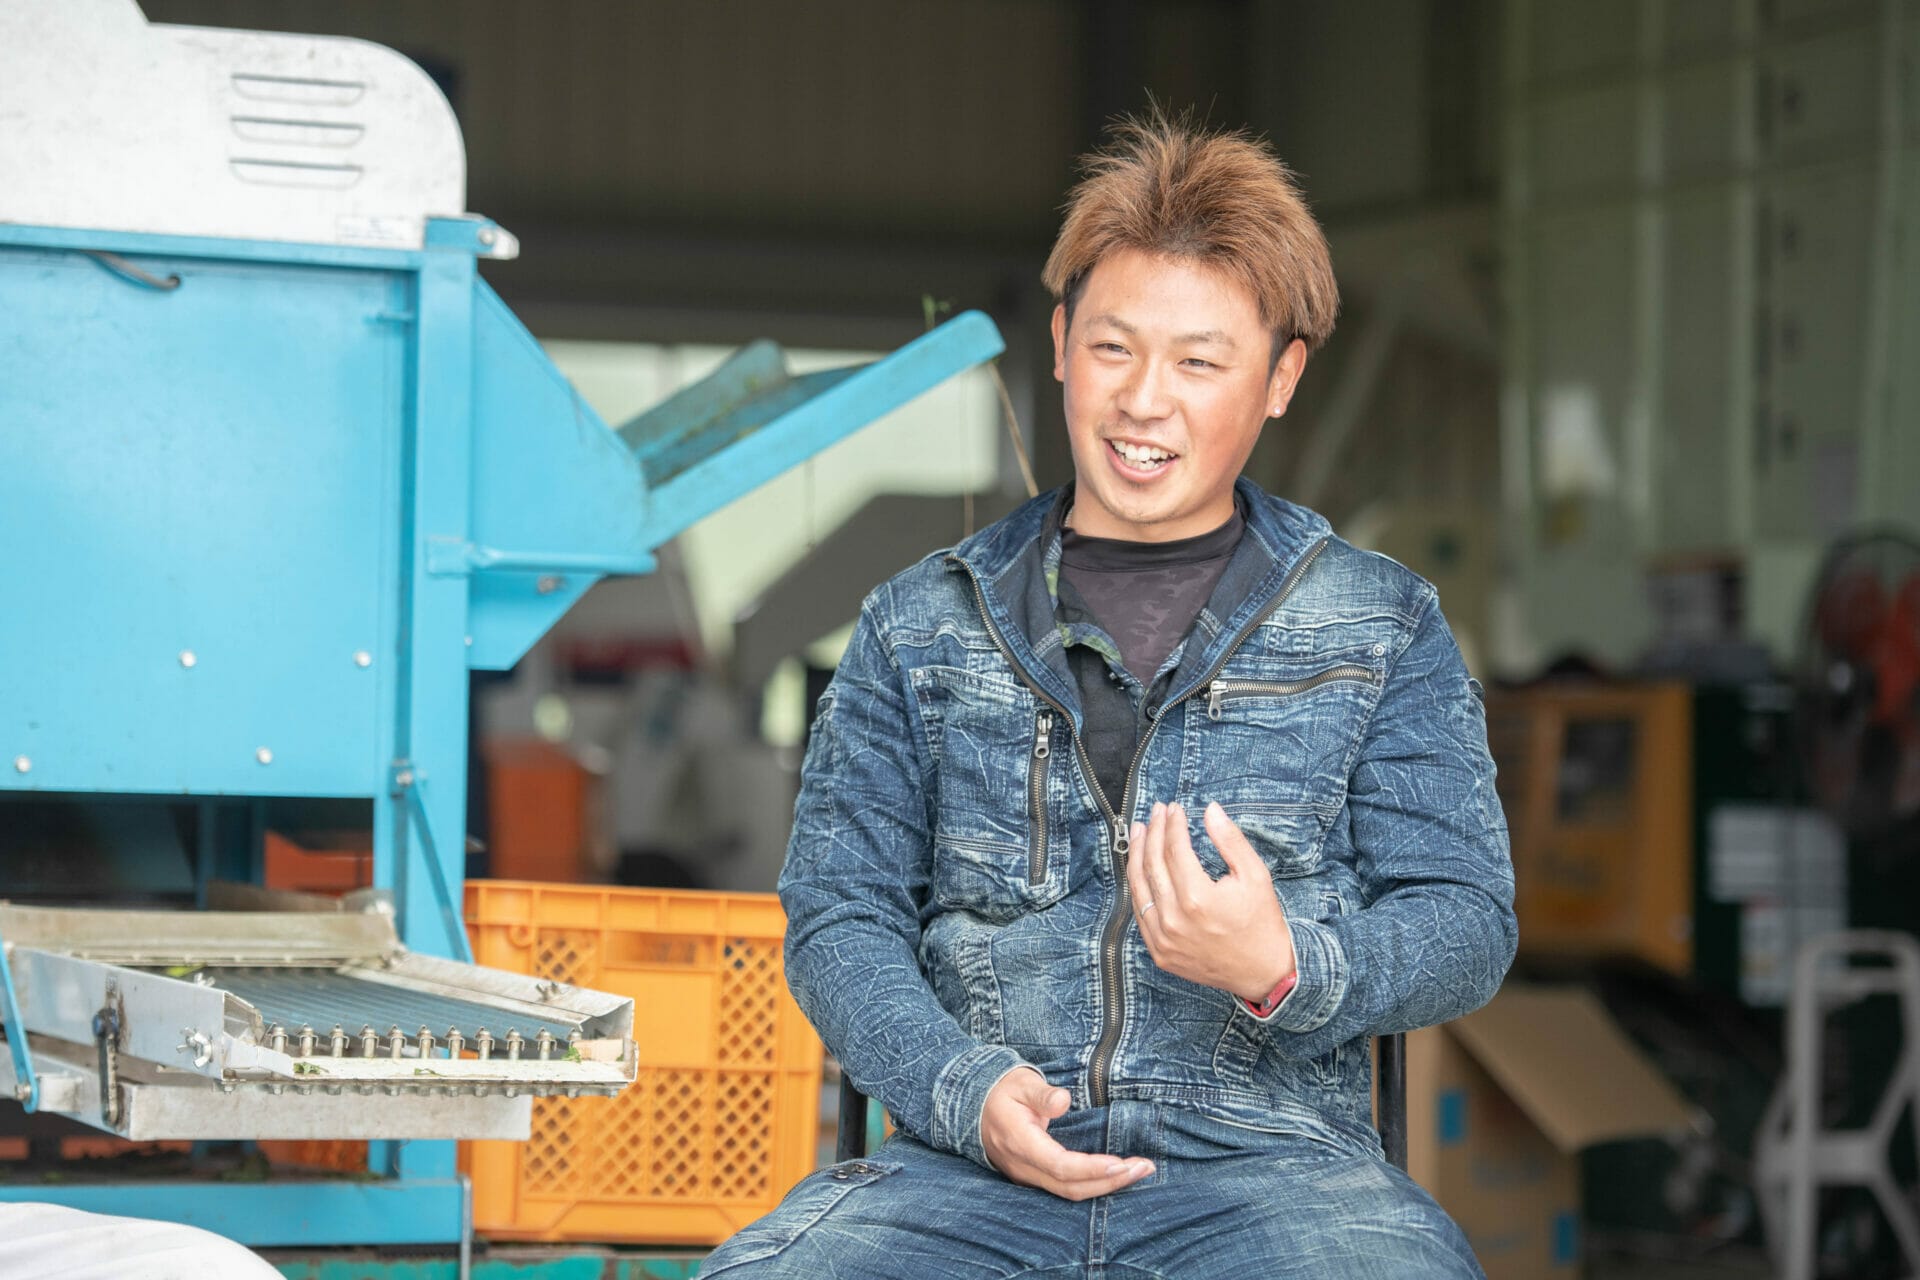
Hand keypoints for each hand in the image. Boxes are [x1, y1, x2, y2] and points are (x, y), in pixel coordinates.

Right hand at [979, 1067, 1154, 1199]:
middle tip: (1144, 1168)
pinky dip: (1093, 1184)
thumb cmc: (1001, 1090)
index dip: (1091, 1168)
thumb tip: (1063, 1101)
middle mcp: (1024, 1167)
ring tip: (1138, 1171)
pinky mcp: (1033, 1177)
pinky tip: (1115, 1176)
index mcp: (1020, 1142)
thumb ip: (1042, 1093)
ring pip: (1070, 1192)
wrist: (972, 1105)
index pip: (1060, 1165)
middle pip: (1071, 1186)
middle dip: (1111, 1181)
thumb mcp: (1020, 1083)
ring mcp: (1027, 1176)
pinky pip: (1065, 1188)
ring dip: (1106, 1185)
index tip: (1121, 1163)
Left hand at [1128, 801, 1294, 1002]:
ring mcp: (1163, 939)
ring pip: (1139, 887)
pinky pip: (1140, 912)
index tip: (1174, 808)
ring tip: (1140, 831)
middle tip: (1156, 812)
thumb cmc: (1261, 921)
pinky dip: (1138, 886)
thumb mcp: (1255, 875)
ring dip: (1137, 855)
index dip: (1173, 825)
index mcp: (1198, 899)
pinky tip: (1140, 866)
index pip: (1175, 850)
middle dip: (1153, 833)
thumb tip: (1210, 809)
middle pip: (1153, 864)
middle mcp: (1174, 920)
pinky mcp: (1159, 952)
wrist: (1263, 971)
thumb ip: (1230, 840)